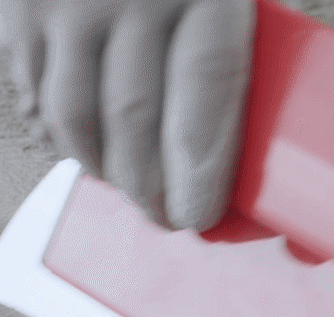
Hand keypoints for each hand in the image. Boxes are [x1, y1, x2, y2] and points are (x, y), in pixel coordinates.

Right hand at [0, 0, 255, 230]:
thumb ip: (237, 38)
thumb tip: (247, 134)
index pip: (205, 92)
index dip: (201, 167)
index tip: (201, 215)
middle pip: (135, 117)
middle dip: (151, 187)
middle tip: (168, 216)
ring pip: (76, 116)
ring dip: (103, 169)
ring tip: (130, 191)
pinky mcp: (17, 6)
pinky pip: (35, 91)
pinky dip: (61, 134)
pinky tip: (89, 151)